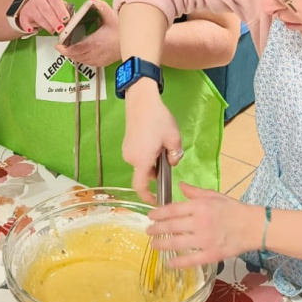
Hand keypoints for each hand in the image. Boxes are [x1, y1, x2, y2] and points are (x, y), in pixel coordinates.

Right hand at [17, 0, 69, 34]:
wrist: (32, 6)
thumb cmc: (48, 6)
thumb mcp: (57, 5)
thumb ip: (64, 11)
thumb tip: (72, 20)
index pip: (55, 1)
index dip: (60, 10)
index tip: (66, 19)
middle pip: (46, 10)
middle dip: (54, 21)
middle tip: (61, 29)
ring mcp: (30, 6)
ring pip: (39, 17)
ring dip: (47, 26)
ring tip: (53, 31)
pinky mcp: (24, 15)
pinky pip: (26, 22)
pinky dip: (29, 27)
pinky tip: (33, 30)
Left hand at [55, 0, 118, 66]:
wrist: (133, 41)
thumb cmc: (121, 30)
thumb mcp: (111, 15)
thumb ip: (100, 7)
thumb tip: (92, 1)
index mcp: (96, 42)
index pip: (76, 49)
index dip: (65, 49)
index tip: (58, 45)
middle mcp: (96, 53)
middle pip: (75, 56)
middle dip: (66, 51)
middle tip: (61, 45)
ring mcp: (98, 60)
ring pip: (80, 60)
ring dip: (73, 55)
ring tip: (68, 48)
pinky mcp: (101, 63)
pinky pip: (87, 63)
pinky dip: (80, 58)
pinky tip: (79, 52)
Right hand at [122, 81, 183, 201]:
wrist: (141, 100)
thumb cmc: (157, 119)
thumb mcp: (173, 138)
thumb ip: (175, 155)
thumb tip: (171, 163)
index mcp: (141, 160)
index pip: (140, 186)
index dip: (147, 196)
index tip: (156, 201)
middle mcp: (130, 158)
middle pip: (144, 173)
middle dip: (156, 170)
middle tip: (168, 155)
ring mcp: (126, 150)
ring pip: (142, 163)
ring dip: (152, 160)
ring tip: (162, 143)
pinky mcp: (126, 142)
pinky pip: (138, 154)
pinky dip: (146, 152)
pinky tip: (154, 138)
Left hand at [147, 183, 258, 267]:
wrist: (253, 226)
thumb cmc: (233, 209)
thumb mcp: (214, 195)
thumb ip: (195, 192)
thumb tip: (180, 186)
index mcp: (200, 206)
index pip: (173, 209)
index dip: (159, 213)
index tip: (150, 216)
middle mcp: (200, 222)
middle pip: (171, 226)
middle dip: (157, 229)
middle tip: (148, 231)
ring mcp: (205, 240)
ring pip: (177, 243)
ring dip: (162, 244)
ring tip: (154, 244)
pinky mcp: (211, 254)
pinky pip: (190, 260)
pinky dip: (178, 262)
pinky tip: (169, 262)